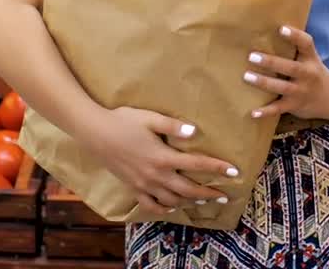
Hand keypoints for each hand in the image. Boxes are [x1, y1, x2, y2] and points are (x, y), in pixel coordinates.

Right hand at [79, 106, 238, 212]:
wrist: (94, 133)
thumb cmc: (123, 121)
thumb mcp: (149, 118)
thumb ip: (172, 126)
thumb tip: (194, 132)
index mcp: (163, 156)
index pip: (196, 164)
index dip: (217, 168)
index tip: (234, 172)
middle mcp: (155, 174)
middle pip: (188, 189)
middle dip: (209, 193)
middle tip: (225, 195)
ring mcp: (143, 184)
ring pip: (172, 200)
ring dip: (190, 201)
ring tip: (203, 200)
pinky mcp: (132, 187)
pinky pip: (151, 205)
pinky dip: (164, 209)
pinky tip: (173, 207)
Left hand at [244, 25, 328, 119]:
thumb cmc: (313, 72)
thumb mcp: (310, 58)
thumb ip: (295, 48)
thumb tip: (266, 31)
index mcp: (311, 59)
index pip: (306, 44)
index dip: (295, 35)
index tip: (281, 28)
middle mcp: (308, 74)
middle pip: (291, 67)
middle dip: (271, 62)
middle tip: (252, 56)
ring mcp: (301, 91)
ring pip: (282, 87)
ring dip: (264, 82)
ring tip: (246, 76)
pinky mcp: (295, 105)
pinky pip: (279, 109)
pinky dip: (266, 112)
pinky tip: (253, 112)